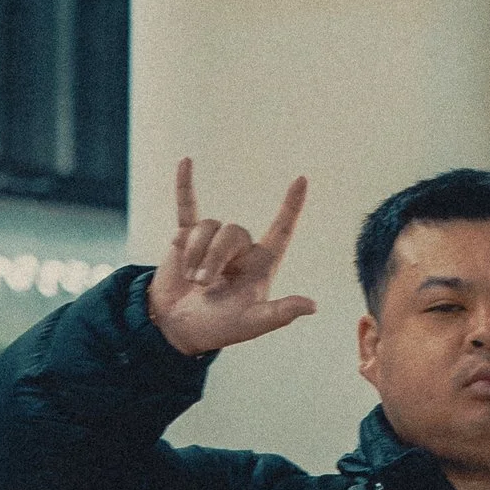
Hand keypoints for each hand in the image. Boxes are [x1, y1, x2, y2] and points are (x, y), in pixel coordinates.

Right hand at [150, 160, 316, 357]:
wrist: (176, 327)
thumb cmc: (218, 327)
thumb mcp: (251, 324)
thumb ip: (279, 314)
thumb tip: (312, 306)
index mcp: (261, 264)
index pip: (281, 229)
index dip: (291, 206)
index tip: (302, 179)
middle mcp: (240, 249)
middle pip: (232, 231)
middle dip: (214, 257)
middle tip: (203, 284)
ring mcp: (213, 241)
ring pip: (208, 226)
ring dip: (195, 254)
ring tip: (191, 279)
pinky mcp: (186, 238)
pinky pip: (187, 207)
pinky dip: (185, 185)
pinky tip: (186, 162)